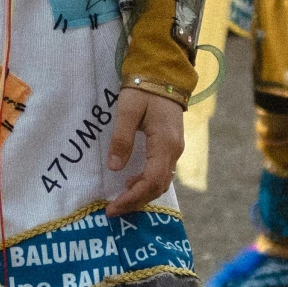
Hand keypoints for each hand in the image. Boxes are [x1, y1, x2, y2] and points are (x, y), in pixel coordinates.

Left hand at [105, 87, 186, 216]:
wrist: (164, 75)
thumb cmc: (144, 90)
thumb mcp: (127, 111)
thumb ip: (121, 138)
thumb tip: (114, 168)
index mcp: (164, 143)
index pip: (150, 181)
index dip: (132, 198)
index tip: (113, 207)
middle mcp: (174, 151)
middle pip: (157, 187)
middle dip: (135, 202)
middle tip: (112, 211)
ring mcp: (175, 150)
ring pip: (161, 182)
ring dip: (141, 195)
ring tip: (120, 202)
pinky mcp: (171, 147)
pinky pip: (161, 173)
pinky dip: (147, 184)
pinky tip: (131, 184)